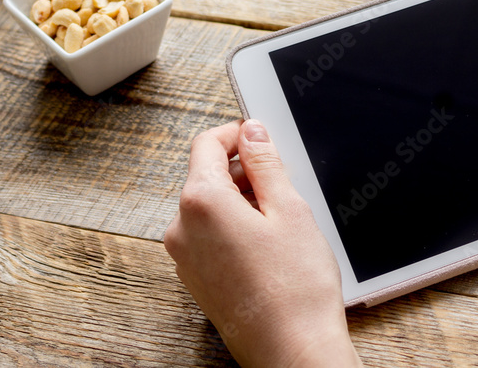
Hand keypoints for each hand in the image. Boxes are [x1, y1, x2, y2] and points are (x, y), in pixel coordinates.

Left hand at [164, 120, 361, 367]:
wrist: (292, 351)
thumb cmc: (296, 288)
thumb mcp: (290, 209)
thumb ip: (266, 163)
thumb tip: (252, 131)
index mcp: (201, 203)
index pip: (206, 144)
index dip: (237, 133)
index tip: (261, 136)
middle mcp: (181, 229)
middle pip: (206, 175)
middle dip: (243, 171)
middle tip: (285, 185)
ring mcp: (184, 258)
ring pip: (209, 207)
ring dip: (241, 200)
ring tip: (282, 221)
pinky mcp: (194, 279)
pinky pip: (208, 235)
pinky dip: (234, 226)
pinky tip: (269, 246)